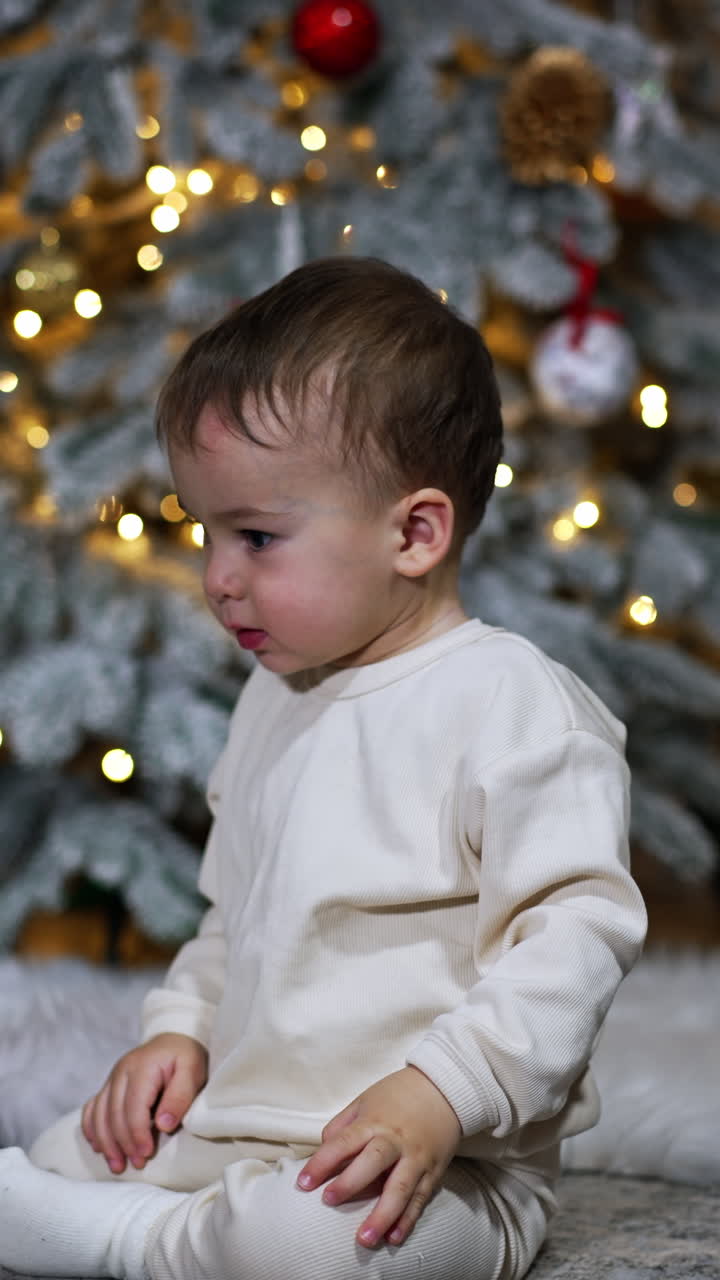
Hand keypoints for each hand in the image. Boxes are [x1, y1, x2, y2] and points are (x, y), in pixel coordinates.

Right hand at [81, 1033, 207, 1174]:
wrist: (174, 1040)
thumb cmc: (185, 1057)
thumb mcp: (192, 1072)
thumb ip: (179, 1097)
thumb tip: (163, 1125)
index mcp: (143, 1067)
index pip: (133, 1107)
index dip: (137, 1134)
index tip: (146, 1154)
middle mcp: (122, 1071)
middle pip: (113, 1114)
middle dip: (123, 1143)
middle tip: (136, 1164)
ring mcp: (112, 1077)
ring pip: (99, 1114)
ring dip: (105, 1142)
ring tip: (117, 1165)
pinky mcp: (109, 1085)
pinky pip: (92, 1108)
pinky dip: (92, 1128)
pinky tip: (98, 1146)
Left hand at [296, 1065, 461, 1248]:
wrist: (444, 1090)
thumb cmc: (397, 1095)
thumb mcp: (365, 1100)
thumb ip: (342, 1125)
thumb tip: (324, 1149)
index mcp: (374, 1122)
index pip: (344, 1142)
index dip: (322, 1162)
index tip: (303, 1183)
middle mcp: (395, 1141)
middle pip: (373, 1163)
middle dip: (350, 1183)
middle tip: (329, 1202)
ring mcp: (416, 1158)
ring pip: (400, 1188)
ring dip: (382, 1215)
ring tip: (364, 1239)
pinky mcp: (433, 1172)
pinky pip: (420, 1199)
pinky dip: (408, 1220)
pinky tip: (394, 1238)